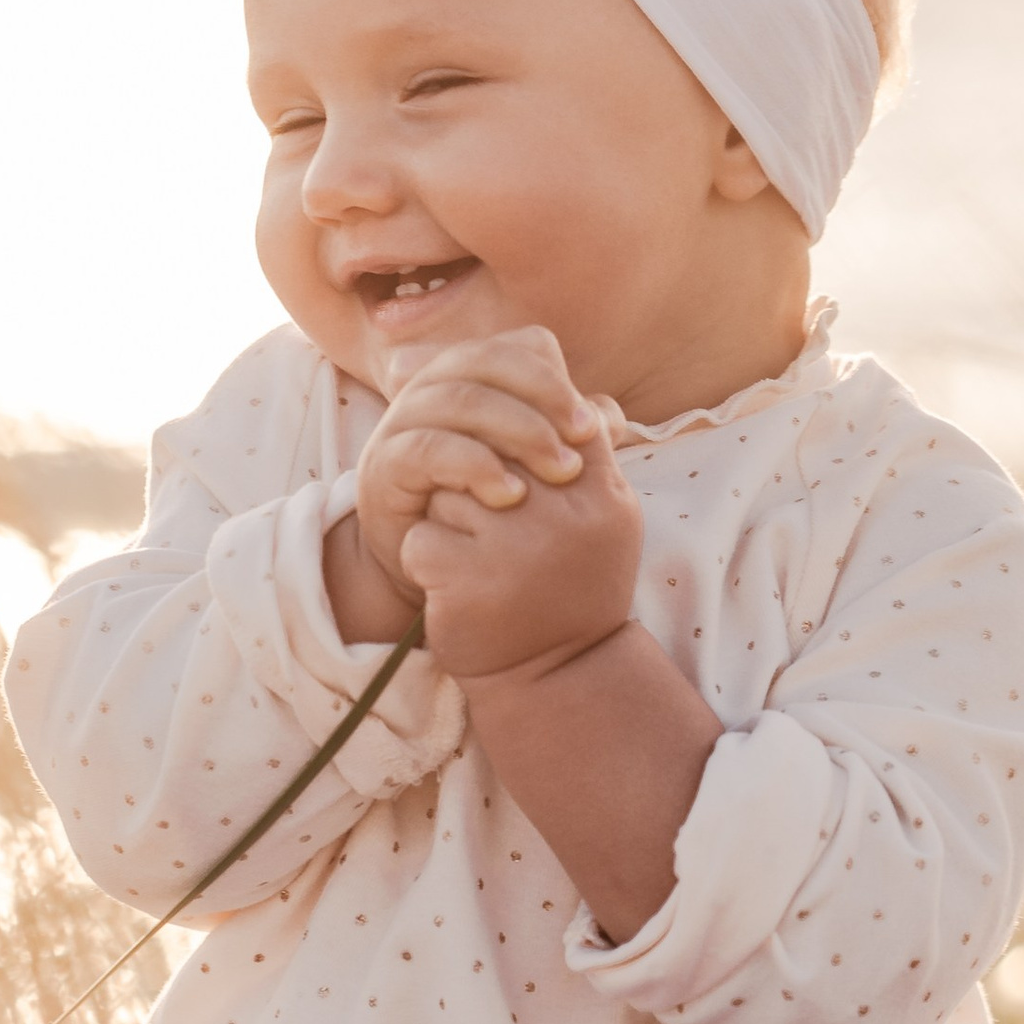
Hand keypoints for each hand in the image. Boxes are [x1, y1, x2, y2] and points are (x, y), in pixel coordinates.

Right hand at [349, 328, 613, 611]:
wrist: (425, 563)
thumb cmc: (486, 506)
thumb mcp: (533, 467)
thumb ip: (570, 440)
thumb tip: (610, 420)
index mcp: (473, 373)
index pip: (520, 346)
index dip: (558, 380)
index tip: (591, 430)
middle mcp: (433, 384)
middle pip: (490, 360)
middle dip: (545, 398)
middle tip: (583, 444)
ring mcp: (402, 420)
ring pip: (462, 399)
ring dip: (520, 432)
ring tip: (560, 474)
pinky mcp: (384, 464)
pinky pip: (429, 447)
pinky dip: (476, 466)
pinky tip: (512, 495)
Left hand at [402, 431, 644, 681]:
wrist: (555, 677)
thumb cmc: (569, 582)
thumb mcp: (601, 509)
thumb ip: (579, 436)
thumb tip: (545, 347)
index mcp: (602, 493)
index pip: (550, 410)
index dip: (514, 424)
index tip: (506, 460)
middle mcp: (566, 516)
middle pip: (488, 445)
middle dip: (478, 478)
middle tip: (492, 523)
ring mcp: (517, 548)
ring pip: (447, 487)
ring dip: (449, 520)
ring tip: (478, 560)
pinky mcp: (468, 581)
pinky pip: (420, 536)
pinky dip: (427, 560)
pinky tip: (455, 587)